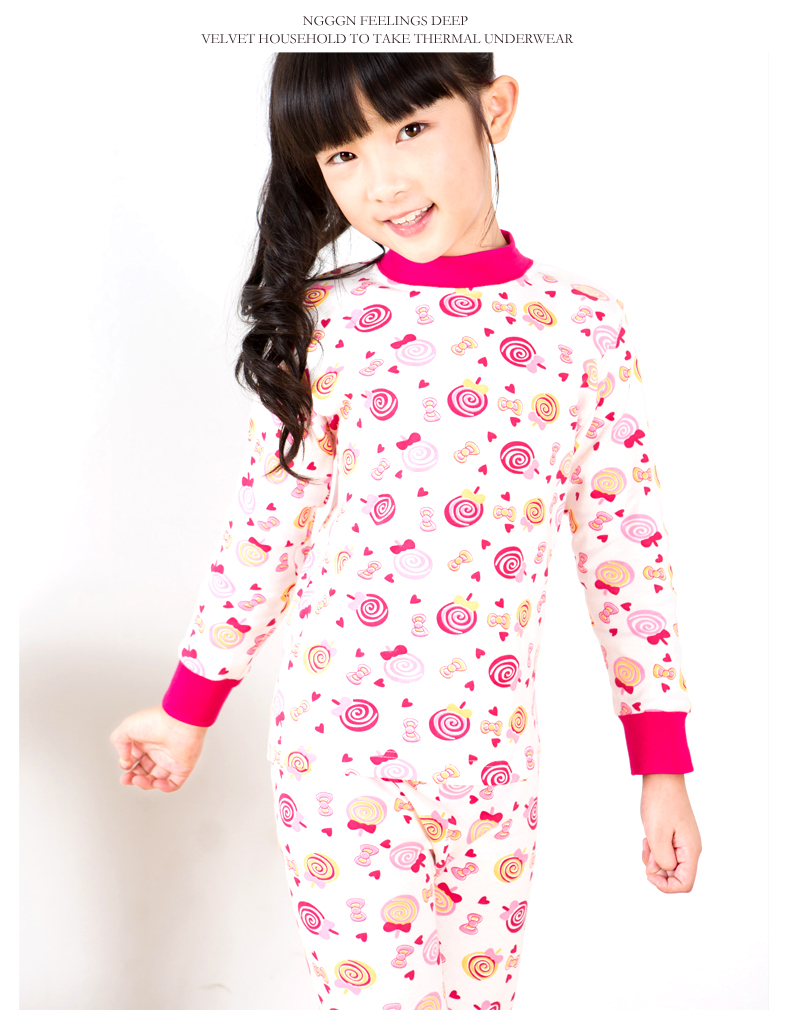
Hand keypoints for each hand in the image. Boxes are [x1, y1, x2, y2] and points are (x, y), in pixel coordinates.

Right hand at [109, 705, 207, 791]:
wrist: (179, 721)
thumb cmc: (156, 720)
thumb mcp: (127, 727)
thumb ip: (119, 742)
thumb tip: (124, 759)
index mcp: (146, 741)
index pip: (134, 759)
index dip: (126, 765)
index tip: (126, 763)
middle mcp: (158, 751)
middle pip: (144, 772)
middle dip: (132, 778)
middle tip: (126, 780)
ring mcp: (171, 760)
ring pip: (156, 780)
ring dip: (145, 784)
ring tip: (138, 780)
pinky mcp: (183, 767)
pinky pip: (175, 784)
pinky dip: (164, 788)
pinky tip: (156, 783)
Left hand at [640, 774, 701, 892]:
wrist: (662, 777)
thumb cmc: (660, 802)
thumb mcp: (656, 834)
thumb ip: (661, 859)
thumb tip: (662, 871)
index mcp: (690, 850)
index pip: (685, 883)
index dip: (666, 886)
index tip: (649, 873)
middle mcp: (690, 848)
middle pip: (676, 875)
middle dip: (657, 869)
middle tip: (647, 849)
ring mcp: (683, 841)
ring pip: (668, 864)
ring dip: (654, 858)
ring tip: (646, 840)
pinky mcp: (675, 835)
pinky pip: (665, 852)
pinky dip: (654, 849)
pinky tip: (647, 836)